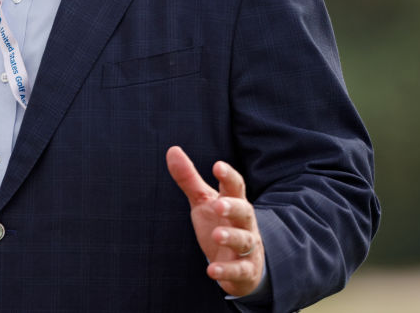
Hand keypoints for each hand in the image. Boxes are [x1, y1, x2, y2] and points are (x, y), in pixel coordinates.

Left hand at [166, 145, 264, 297]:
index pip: (235, 186)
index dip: (228, 176)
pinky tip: (212, 271)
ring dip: (231, 237)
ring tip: (217, 235)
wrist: (242, 262)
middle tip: (219, 204)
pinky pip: (239, 270)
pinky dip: (227, 270)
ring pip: (244, 240)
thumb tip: (172, 149)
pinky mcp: (245, 270)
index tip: (217, 166)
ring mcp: (247, 246)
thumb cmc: (220, 223)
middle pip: (244, 211)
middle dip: (233, 207)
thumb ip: (188, 178)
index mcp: (233, 202)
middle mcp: (244, 223)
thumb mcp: (203, 201)